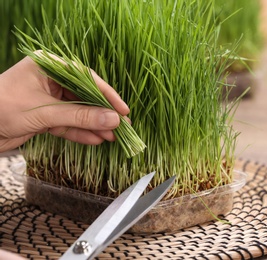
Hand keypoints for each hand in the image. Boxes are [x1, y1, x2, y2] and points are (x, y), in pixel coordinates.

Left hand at [0, 55, 129, 152]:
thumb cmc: (1, 108)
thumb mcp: (45, 112)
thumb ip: (80, 116)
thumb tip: (113, 120)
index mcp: (49, 67)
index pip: (86, 79)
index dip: (107, 95)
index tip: (123, 110)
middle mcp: (50, 82)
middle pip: (84, 97)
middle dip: (102, 113)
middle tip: (122, 126)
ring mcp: (47, 101)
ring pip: (77, 113)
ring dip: (94, 125)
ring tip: (113, 136)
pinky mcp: (44, 118)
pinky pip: (67, 125)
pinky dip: (80, 133)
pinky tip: (96, 139)